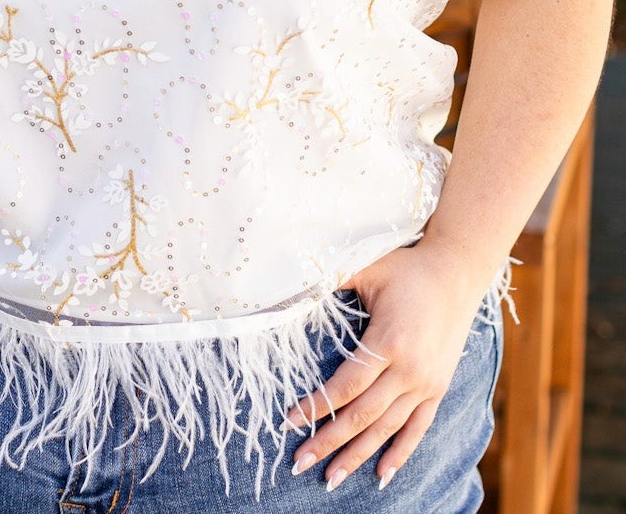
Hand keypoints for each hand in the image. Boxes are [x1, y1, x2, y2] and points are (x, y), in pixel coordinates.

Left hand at [284, 241, 490, 492]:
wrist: (457, 273)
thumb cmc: (406, 267)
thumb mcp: (368, 268)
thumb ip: (332, 278)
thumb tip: (292, 284)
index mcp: (389, 342)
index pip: (346, 386)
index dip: (317, 407)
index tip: (290, 422)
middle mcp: (410, 371)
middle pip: (362, 416)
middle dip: (329, 443)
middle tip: (300, 464)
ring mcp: (426, 384)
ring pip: (387, 430)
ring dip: (358, 457)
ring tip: (331, 479)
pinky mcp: (438, 389)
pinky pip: (417, 429)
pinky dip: (400, 454)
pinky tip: (382, 476)